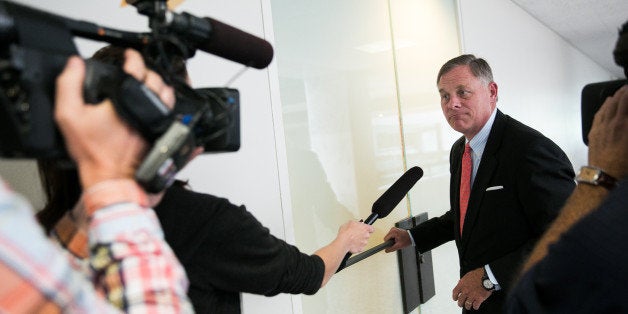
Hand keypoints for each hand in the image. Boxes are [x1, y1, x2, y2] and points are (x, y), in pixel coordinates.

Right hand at [54, 49, 174, 188]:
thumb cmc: (93, 153)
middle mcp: (148, 110)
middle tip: (138, 72)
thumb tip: (74, 64)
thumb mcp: (69, 116)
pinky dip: (171, 110)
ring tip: (151, 87)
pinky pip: (176, 118)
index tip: (129, 55)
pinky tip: (163, 109)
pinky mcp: (164, 135)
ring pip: (169, 97)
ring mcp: (159, 123)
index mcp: (127, 100)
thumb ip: (69, 85)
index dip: (132, 57)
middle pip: (156, 80)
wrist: (110, 179)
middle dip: (148, 72)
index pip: (136, 67)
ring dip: (161, 88)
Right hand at [337, 220, 373, 253]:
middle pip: (367, 235)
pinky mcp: (361, 249)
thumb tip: (355, 224)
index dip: (368, 229)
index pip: (371, 228)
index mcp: (365, 228)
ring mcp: (364, 243)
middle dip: (362, 235)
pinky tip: (352, 244)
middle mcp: (366, 235)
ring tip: (353, 240)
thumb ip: (355, 223)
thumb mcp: (350, 223)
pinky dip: (357, 246)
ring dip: (360, 241)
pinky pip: (360, 247)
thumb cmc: (346, 232)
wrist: (343, 241)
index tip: (366, 229)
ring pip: (363, 241)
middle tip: (356, 234)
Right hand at [383, 227, 410, 252]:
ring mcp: (393, 229)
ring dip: (392, 240)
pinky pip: (391, 235)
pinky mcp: (394, 230)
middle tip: (397, 243)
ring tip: (398, 241)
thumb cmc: (407, 240)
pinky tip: (398, 239)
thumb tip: (386, 251)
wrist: (412, 236)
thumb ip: (392, 248)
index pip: (385, 239)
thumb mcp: (399, 246)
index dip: (388, 243)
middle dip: (391, 241)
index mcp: (393, 232)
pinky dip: (394, 238)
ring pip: (389, 237)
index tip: (390, 246)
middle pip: (387, 238)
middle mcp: (392, 229)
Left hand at [452, 267, 491, 310]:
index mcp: (462, 284)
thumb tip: (460, 283)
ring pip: (467, 305)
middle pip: (460, 300)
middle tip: (461, 304)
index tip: (455, 299)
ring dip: (467, 306)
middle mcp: (466, 291)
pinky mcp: (479, 298)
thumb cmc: (478, 274)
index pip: (455, 293)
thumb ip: (463, 281)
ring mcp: (472, 295)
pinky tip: (475, 306)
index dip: (454, 297)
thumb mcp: (467, 276)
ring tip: (468, 306)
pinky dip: (475, 307)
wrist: (486, 276)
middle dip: (460, 304)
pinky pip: (475, 306)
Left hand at [588, 85, 627, 179]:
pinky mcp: (594, 130)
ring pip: (609, 105)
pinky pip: (599, 113)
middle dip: (626, 91)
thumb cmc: (623, 162)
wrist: (603, 172)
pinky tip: (609, 101)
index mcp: (625, 125)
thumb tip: (626, 119)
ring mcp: (602, 125)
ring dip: (617, 96)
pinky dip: (605, 105)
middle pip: (620, 100)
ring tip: (622, 90)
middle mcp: (614, 122)